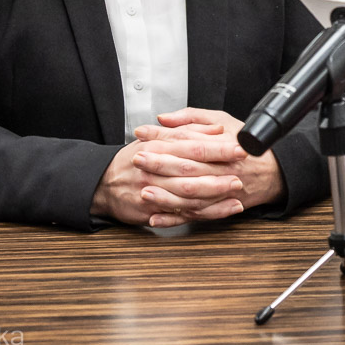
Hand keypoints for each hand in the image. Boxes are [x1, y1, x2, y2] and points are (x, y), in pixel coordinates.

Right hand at [89, 136, 247, 227]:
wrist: (103, 183)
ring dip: (214, 197)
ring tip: (236, 195)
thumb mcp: (159, 136)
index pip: (193, 146)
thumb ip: (189, 129)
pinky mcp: (152, 212)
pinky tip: (221, 212)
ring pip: (187, 196)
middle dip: (219, 174)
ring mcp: (153, 192)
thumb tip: (216, 129)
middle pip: (191, 172)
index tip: (239, 148)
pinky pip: (181, 215)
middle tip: (241, 174)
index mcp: (159, 147)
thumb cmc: (134, 157)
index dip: (217, 148)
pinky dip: (202, 214)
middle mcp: (156, 170)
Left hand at [132, 108, 285, 226]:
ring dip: (165, 195)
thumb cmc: (245, 144)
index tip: (142, 133)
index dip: (163, 137)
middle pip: (187, 167)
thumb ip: (192, 118)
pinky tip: (156, 218)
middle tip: (138, 159)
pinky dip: (174, 218)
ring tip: (144, 191)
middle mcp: (220, 169)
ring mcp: (219, 191)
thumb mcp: (222, 121)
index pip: (188, 140)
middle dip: (160, 164)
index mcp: (221, 146)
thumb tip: (164, 118)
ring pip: (190, 196)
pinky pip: (193, 215)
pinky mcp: (216, 207)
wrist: (272, 172)